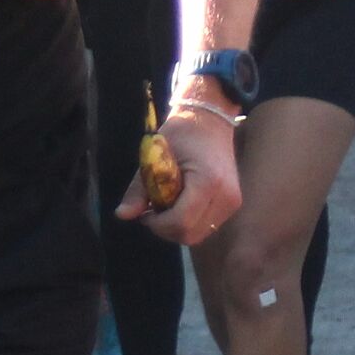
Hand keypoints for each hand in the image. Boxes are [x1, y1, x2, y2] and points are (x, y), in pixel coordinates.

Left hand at [119, 98, 242, 245]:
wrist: (211, 120)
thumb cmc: (183, 132)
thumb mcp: (155, 156)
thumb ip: (138, 189)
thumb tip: (122, 215)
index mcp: (208, 182)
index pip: (181, 221)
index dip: (158, 224)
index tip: (144, 213)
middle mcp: (226, 197)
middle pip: (190, 234)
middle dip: (166, 228)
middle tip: (152, 211)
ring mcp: (232, 203)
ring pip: (199, 234)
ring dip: (178, 227)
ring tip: (167, 206)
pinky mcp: (233, 204)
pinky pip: (207, 225)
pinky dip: (190, 222)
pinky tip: (181, 204)